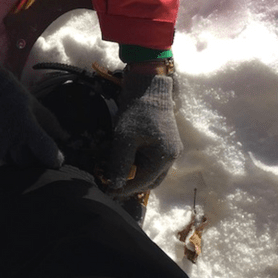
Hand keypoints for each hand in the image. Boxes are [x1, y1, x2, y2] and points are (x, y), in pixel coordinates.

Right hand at [0, 61, 64, 167]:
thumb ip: (49, 122)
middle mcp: (11, 143)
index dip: (54, 158)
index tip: (56, 159)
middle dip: (32, 154)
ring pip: (11, 161)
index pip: (47, 154)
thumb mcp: (32, 103)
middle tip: (28, 141)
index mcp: (27, 129)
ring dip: (14, 153)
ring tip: (10, 135)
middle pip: (28, 161)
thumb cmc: (7, 91)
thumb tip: (65, 136)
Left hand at [106, 73, 181, 196]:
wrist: (148, 87)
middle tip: (110, 184)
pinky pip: (151, 162)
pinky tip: (124, 161)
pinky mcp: (164, 143)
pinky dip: (138, 165)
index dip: (124, 188)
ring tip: (115, 172)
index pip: (143, 183)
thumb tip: (115, 186)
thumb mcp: (125, 139)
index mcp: (165, 157)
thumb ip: (121, 164)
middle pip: (149, 181)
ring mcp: (169, 150)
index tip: (106, 189)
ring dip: (134, 175)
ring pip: (150, 172)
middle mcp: (171, 157)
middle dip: (130, 185)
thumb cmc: (137, 112)